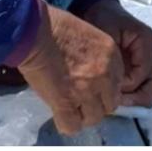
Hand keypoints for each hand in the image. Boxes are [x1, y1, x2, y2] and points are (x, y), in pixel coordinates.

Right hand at [16, 0, 122, 133]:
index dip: (104, 89)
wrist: (34, 30)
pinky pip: (72, 125)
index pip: (117, 84)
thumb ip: (95, 56)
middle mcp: (104, 75)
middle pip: (109, 104)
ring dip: (82, 116)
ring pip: (93, 118)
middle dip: (96, 105)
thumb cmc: (54, 25)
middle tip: (81, 100)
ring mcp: (86, 91)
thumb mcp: (87, 34)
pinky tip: (61, 116)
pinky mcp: (65, 102)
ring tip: (70, 109)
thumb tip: (89, 73)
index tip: (92, 88)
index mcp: (111, 56)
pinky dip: (67, 124)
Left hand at [80, 0, 151, 105]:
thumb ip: (113, 58)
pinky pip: (142, 84)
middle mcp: (150, 52)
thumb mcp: (105, 33)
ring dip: (138, 97)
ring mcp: (146, 60)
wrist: (96, 8)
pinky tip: (117, 96)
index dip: (128, 84)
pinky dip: (133, 93)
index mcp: (145, 40)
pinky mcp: (138, 65)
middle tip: (119, 103)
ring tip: (118, 102)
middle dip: (139, 97)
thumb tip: (117, 84)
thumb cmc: (100, 18)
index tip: (111, 88)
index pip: (144, 72)